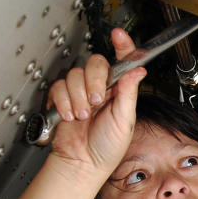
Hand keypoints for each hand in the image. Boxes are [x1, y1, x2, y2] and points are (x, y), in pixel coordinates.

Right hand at [46, 28, 146, 177]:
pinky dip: (63, 102)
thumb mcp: (125, 120)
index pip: (122, 61)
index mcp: (119, 91)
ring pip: (75, 74)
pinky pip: (59, 87)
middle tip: (96, 101)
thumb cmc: (107, 148)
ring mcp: (81, 93)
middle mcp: (100, 88)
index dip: (121, 45)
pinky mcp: (63, 99)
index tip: (118, 35)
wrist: (83, 163)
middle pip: (95, 63)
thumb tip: (139, 69)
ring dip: (78, 97)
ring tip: (83, 115)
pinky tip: (71, 116)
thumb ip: (128, 91)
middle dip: (93, 81)